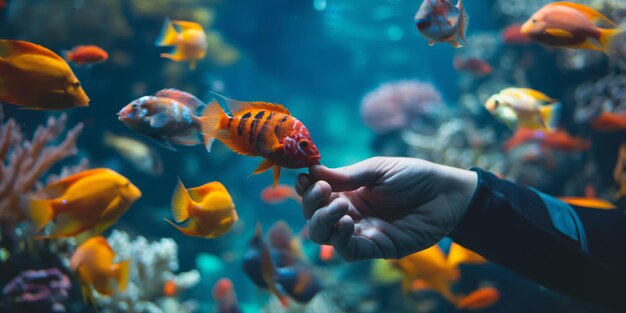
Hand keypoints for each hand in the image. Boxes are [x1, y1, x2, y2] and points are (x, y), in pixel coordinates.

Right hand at [296, 157, 476, 260]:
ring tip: (340, 207)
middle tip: (325, 191)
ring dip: (323, 221)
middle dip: (312, 205)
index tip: (306, 178)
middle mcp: (349, 212)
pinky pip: (348, 251)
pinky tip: (345, 222)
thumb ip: (345, 176)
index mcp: (347, 191)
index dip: (306, 189)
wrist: (445, 194)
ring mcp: (361, 231)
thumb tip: (311, 171)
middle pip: (314, 217)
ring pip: (325, 236)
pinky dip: (339, 239)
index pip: (315, 195)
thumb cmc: (413, 176)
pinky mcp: (376, 247)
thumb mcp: (377, 170)